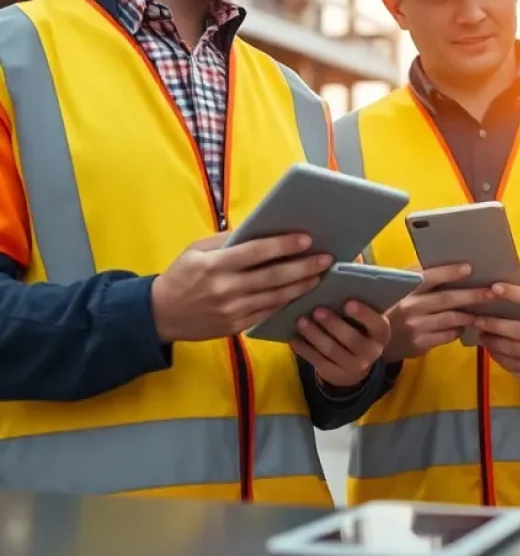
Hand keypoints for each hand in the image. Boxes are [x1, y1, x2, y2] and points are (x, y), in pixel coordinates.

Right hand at [151, 233, 331, 341]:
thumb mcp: (196, 250)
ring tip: (320, 275)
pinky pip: (267, 313)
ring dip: (301, 286)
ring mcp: (232, 311)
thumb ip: (226, 240)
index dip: (283, 245)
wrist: (158, 316)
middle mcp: (226, 289)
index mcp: (215, 265)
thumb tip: (258, 229)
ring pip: (275, 297)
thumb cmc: (180, 276)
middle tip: (326, 258)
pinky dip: (285, 302)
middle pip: (273, 277)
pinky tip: (300, 293)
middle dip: (303, 267)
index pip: (256, 252)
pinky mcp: (235, 327)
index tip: (306, 238)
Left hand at [292, 303, 389, 388]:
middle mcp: (372, 351)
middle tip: (317, 311)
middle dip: (333, 324)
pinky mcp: (335, 374)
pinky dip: (305, 350)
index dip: (363, 314)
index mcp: (381, 333)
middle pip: (352, 339)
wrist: (357, 362)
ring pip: (332, 350)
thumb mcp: (366, 318)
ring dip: (315, 335)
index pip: (376, 323)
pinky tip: (294, 339)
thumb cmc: (359, 327)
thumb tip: (339, 280)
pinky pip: (318, 362)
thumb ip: (359, 303)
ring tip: (301, 321)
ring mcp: (354, 366)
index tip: (347, 303)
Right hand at [383, 263, 496, 362]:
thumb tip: (448, 264)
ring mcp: (415, 327)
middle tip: (492, 292)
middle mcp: (410, 307)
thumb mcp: (397, 287)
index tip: (469, 268)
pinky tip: (465, 324)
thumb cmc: (392, 305)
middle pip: (447, 299)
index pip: (429, 277)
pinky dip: (458, 328)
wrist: (371, 338)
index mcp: (405, 289)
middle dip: (472, 295)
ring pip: (451, 319)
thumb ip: (417, 276)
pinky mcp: (420, 344)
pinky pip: (447, 335)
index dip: (449, 272)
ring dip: (470, 314)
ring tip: (485, 309)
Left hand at [473, 284, 519, 385]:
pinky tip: (496, 353)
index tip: (493, 288)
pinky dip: (504, 362)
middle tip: (477, 321)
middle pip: (517, 335)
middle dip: (493, 327)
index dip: (513, 294)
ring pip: (515, 356)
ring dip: (494, 346)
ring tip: (484, 336)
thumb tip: (506, 294)